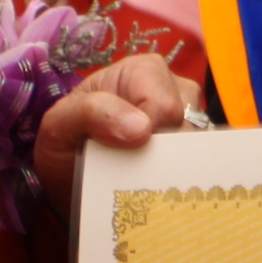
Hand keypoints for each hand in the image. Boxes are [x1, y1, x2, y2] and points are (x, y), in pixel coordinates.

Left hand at [31, 56, 202, 210]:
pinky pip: (202, 169)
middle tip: (130, 169)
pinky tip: (158, 190)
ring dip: (170, 172)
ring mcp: (190, 122)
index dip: (149, 135)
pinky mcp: (194, 153)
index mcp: (142, 72)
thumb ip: (90, 112)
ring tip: (141, 181)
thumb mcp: (59, 125)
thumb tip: (142, 128)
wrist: (70, 184)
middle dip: (161, 156)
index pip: (165, 105)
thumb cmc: (65, 145)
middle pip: (188, 128)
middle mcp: (174, 90)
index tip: (124, 151)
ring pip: (199, 151)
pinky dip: (181, 183)